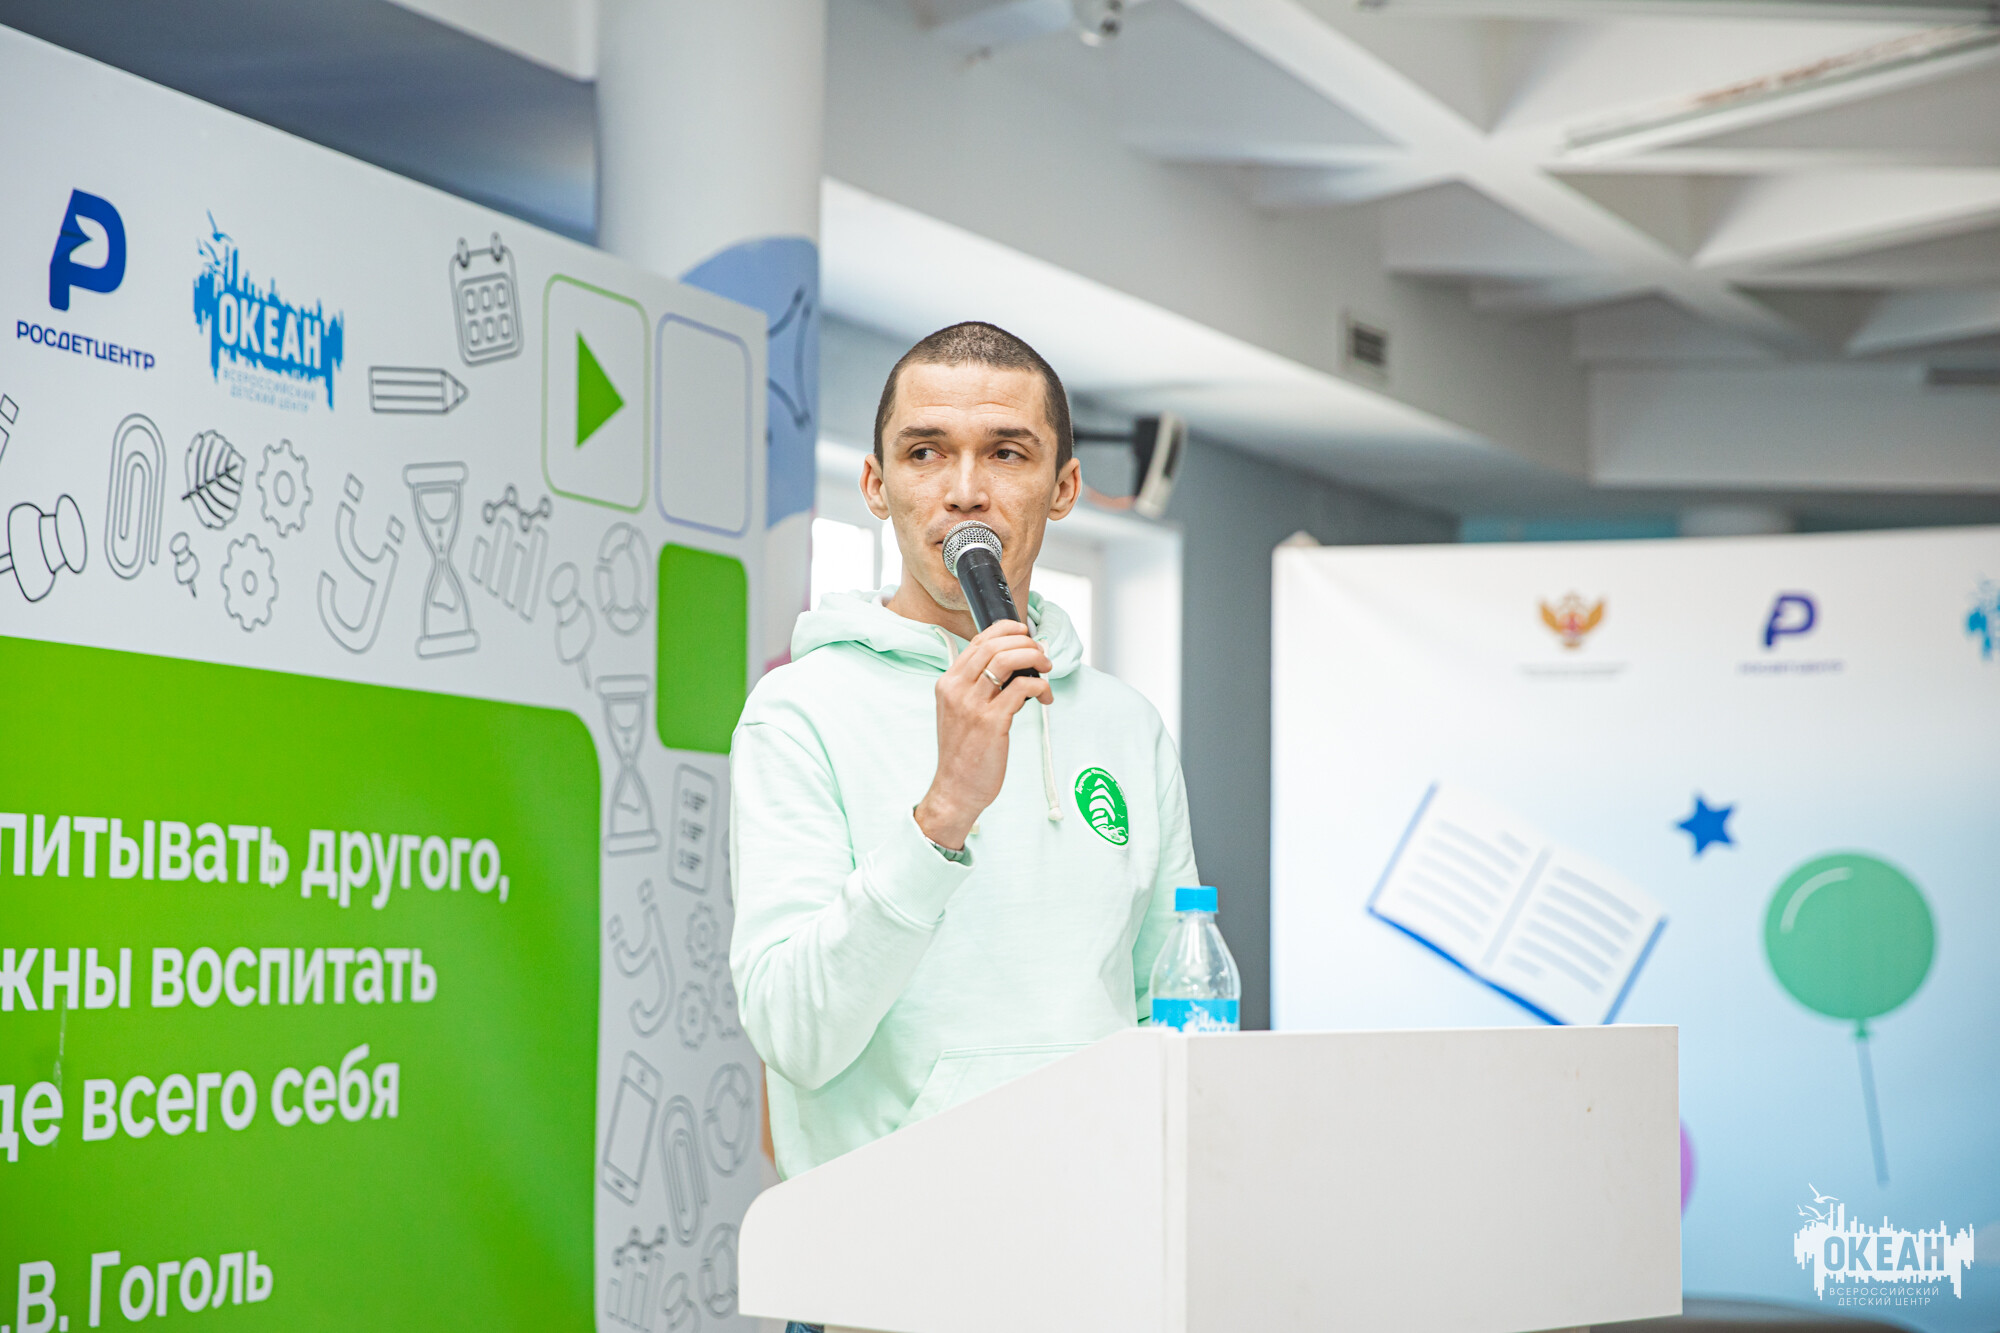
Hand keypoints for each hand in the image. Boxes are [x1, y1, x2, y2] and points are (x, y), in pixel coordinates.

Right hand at [913, 620, 1052, 849]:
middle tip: (1041, 654)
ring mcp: (972, 705)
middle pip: (993, 645)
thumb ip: (976, 688)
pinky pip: (1021, 688)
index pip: (977, 641)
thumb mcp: (959, 712)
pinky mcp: (991, 722)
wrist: (955, 789)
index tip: (1024, 632)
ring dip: (1034, 658)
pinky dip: (1040, 686)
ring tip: (1046, 669)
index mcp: (948, 683)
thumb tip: (1012, 667)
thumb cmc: (963, 753)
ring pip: (1006, 659)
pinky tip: (1045, 697)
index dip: (1005, 629)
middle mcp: (956, 689)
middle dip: (1025, 642)